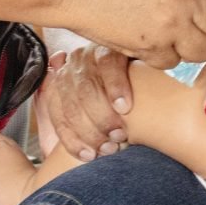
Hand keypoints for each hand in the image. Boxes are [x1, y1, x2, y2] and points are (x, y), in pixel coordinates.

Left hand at [38, 45, 134, 161]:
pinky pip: (109, 68)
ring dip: (103, 116)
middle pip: (72, 105)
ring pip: (87, 89)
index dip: (73, 140)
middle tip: (110, 148)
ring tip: (119, 134)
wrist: (145, 77)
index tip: (90, 157)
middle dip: (91, 131)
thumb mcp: (87, 117)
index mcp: (60, 86)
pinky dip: (115, 89)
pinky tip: (124, 107)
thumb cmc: (114, 107)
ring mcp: (88, 56)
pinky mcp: (110, 48)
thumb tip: (60, 151)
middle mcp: (70, 69)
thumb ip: (72, 129)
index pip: (60, 116)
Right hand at [62, 0, 205, 68]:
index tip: (202, 17)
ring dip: (185, 50)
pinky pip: (172, 62)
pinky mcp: (154, 44)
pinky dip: (159, 59)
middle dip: (203, 32)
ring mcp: (172, 19)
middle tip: (184, 33)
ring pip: (201, 50)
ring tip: (164, 41)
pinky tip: (142, 44)